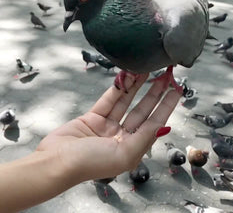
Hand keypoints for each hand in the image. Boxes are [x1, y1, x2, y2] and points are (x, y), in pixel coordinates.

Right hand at [36, 73, 180, 181]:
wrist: (55, 162)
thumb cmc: (90, 163)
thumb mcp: (124, 154)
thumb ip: (145, 137)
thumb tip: (165, 126)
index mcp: (132, 149)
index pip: (155, 123)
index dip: (166, 106)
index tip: (177, 89)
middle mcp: (122, 138)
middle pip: (143, 111)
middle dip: (155, 93)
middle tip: (167, 74)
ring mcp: (107, 127)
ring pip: (127, 102)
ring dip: (138, 86)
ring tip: (149, 68)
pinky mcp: (92, 118)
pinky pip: (109, 100)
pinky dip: (118, 88)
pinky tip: (128, 75)